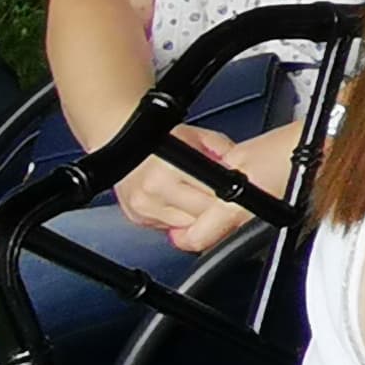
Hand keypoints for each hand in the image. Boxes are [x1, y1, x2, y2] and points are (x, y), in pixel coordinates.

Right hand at [108, 124, 280, 254]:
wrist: (119, 137)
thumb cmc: (161, 136)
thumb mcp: (199, 136)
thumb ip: (224, 153)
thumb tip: (245, 169)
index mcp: (171, 169)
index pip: (213, 197)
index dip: (230, 199)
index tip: (238, 197)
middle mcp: (155, 191)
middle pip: (201, 217)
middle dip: (215, 211)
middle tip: (222, 198)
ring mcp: (144, 208)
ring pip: (186, 228)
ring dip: (197, 218)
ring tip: (197, 196)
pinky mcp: (138, 218)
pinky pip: (169, 228)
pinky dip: (179, 219)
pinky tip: (179, 202)